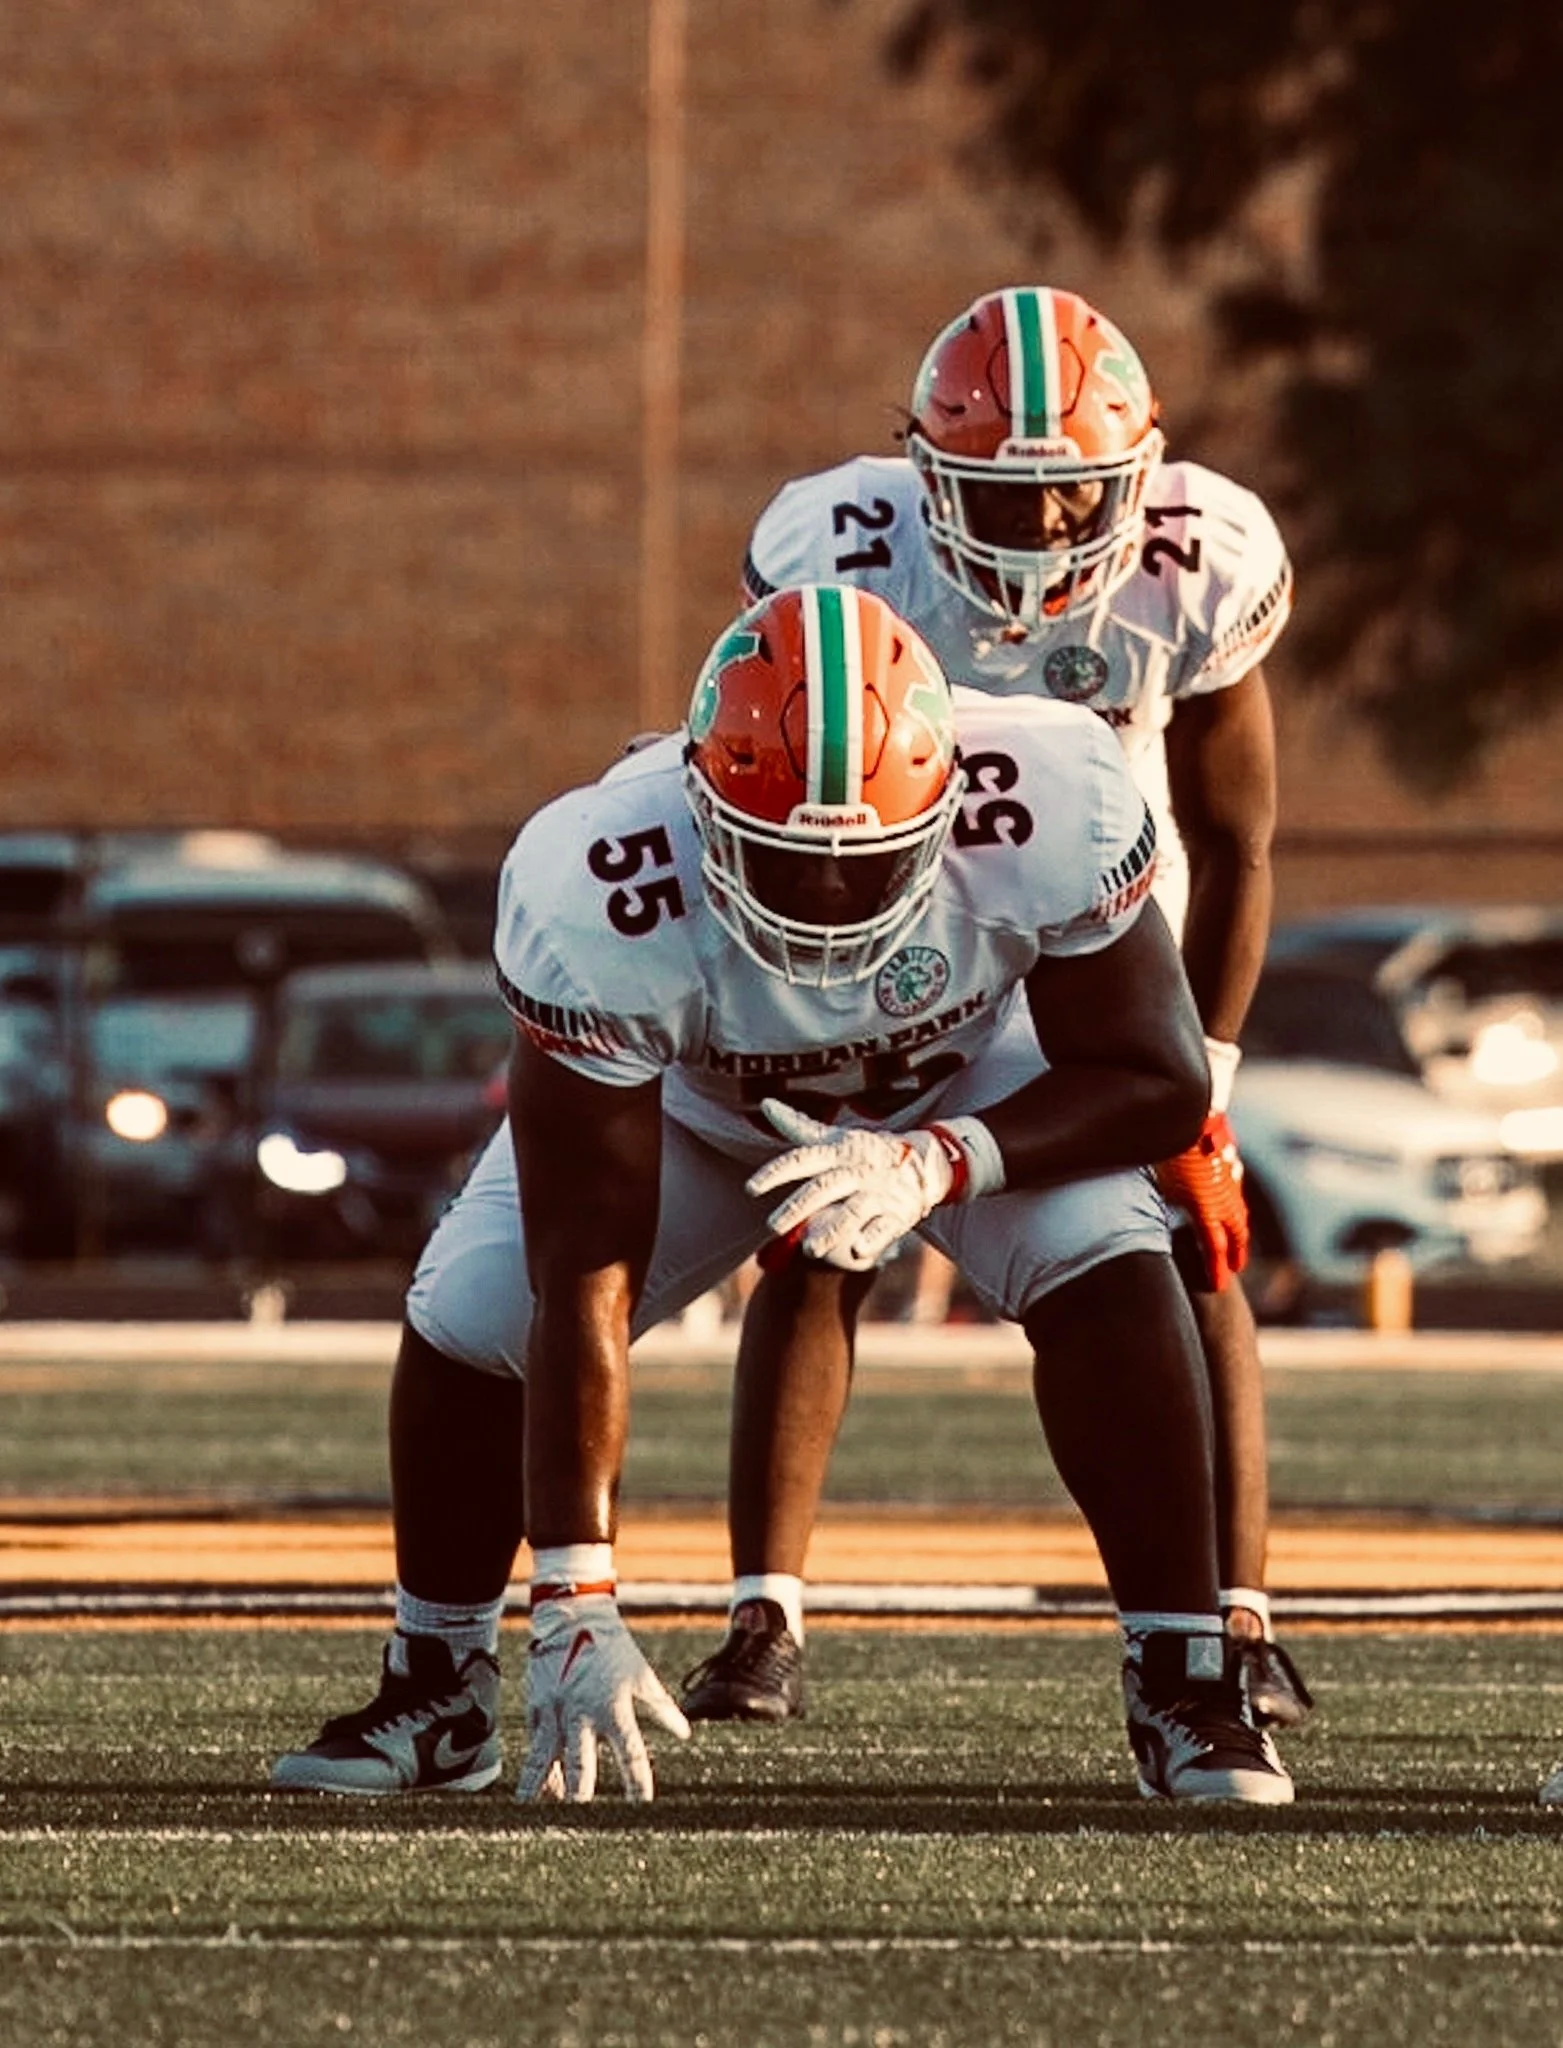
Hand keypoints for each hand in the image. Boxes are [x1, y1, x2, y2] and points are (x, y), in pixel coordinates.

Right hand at [517, 1593, 690, 1803]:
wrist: (573, 1616)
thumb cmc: (614, 1647)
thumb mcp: (642, 1675)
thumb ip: (662, 1707)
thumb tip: (685, 1733)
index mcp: (613, 1706)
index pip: (630, 1753)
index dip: (638, 1782)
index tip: (644, 1807)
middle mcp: (583, 1712)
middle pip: (580, 1762)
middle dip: (579, 1793)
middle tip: (580, 1819)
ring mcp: (556, 1710)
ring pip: (545, 1756)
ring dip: (541, 1785)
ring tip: (533, 1812)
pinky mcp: (537, 1706)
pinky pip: (536, 1743)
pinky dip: (538, 1767)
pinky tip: (539, 1791)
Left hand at [745, 1098, 957, 1271]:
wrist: (924, 1159)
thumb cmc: (866, 1151)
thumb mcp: (835, 1138)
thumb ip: (798, 1127)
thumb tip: (764, 1103)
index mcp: (839, 1151)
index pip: (803, 1158)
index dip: (776, 1172)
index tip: (750, 1188)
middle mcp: (857, 1170)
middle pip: (826, 1187)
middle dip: (799, 1206)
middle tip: (772, 1226)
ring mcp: (879, 1192)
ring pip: (854, 1211)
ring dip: (833, 1229)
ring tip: (809, 1250)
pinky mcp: (899, 1211)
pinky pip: (887, 1226)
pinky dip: (874, 1238)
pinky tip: (858, 1251)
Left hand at [1156, 1110, 1249, 1290]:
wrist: (1192, 1116)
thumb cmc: (1168, 1152)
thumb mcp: (1162, 1186)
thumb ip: (1167, 1206)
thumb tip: (1167, 1215)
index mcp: (1206, 1209)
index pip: (1215, 1247)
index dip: (1217, 1268)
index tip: (1219, 1285)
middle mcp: (1223, 1198)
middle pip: (1236, 1233)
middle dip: (1236, 1252)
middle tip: (1236, 1266)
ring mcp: (1229, 1181)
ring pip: (1239, 1211)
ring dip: (1239, 1229)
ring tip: (1238, 1240)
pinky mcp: (1229, 1164)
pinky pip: (1236, 1190)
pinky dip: (1236, 1203)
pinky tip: (1232, 1202)